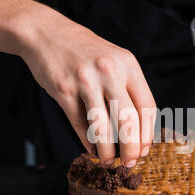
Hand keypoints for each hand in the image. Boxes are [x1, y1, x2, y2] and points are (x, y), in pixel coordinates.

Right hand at [18, 6, 155, 166]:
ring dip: (107, 151)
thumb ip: (126, 87)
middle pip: (129, 120)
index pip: (147, 106)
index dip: (147, 134)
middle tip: (130, 162)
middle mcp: (109, 71)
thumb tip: (137, 128)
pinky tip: (92, 151)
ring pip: (103, 127)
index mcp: (128, 64)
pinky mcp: (64, 90)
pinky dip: (88, 143)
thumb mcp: (113, 60)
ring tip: (108, 161)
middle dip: (132, 148)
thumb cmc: (84, 52)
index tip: (144, 149)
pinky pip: (80, 124)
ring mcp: (86, 80)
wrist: (46, 33)